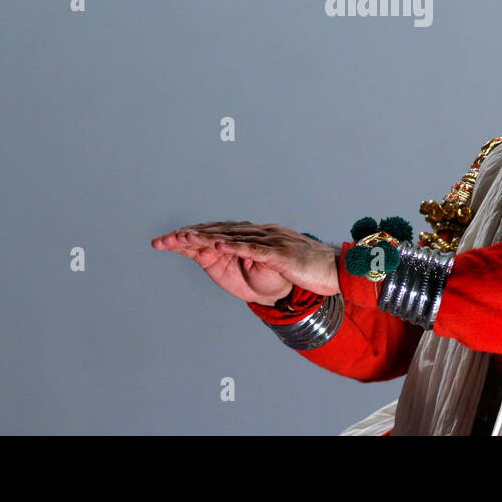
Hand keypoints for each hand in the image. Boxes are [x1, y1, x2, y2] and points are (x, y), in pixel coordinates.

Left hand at [152, 222, 340, 300]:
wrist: (338, 270)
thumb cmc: (310, 270)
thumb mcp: (278, 263)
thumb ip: (259, 258)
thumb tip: (243, 259)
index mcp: (260, 236)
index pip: (222, 233)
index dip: (195, 236)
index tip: (170, 241)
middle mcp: (262, 233)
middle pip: (220, 231)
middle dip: (189, 236)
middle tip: (163, 240)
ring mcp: (271, 241)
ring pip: (231, 237)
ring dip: (204, 238)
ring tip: (180, 240)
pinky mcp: (280, 253)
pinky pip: (252, 249)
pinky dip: (233, 246)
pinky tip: (215, 246)